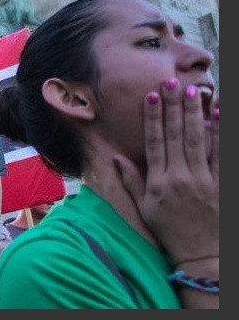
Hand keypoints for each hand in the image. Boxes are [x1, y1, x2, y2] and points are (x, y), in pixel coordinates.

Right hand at [114, 78, 217, 264]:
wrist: (201, 255)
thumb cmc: (169, 231)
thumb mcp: (144, 208)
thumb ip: (131, 181)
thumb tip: (116, 157)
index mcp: (159, 183)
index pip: (154, 143)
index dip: (153, 118)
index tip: (152, 96)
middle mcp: (180, 178)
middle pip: (176, 136)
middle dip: (174, 107)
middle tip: (172, 82)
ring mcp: (203, 181)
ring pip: (199, 140)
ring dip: (196, 114)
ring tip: (194, 91)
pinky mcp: (221, 185)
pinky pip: (220, 155)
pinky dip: (220, 133)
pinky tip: (218, 114)